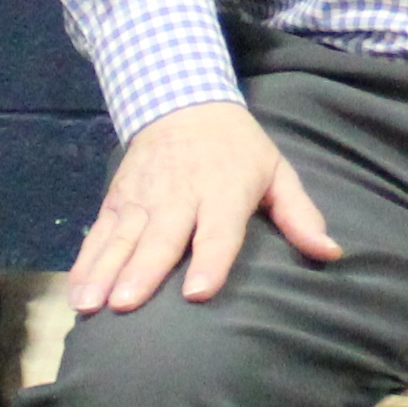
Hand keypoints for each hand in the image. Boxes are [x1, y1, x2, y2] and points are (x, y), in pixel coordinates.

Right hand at [70, 99, 340, 314]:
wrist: (182, 101)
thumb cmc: (238, 148)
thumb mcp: (276, 171)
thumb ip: (300, 215)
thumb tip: (331, 252)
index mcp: (223, 192)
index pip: (217, 232)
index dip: (209, 261)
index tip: (197, 292)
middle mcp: (179, 196)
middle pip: (160, 238)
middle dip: (142, 272)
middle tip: (127, 305)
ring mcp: (142, 198)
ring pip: (121, 239)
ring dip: (104, 272)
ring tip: (91, 305)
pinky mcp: (117, 200)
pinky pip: (99, 234)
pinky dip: (86, 262)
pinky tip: (76, 292)